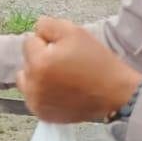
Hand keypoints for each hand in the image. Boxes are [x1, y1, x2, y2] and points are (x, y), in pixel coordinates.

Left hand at [15, 17, 141, 123]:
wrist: (115, 93)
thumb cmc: (97, 62)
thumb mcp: (75, 32)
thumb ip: (48, 25)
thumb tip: (36, 30)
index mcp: (39, 63)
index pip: (30, 42)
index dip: (48, 42)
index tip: (66, 49)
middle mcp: (32, 86)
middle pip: (26, 62)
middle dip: (40, 58)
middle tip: (65, 63)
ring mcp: (36, 103)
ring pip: (26, 80)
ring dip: (38, 75)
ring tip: (61, 77)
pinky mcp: (43, 114)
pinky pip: (33, 97)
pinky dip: (42, 92)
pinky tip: (60, 90)